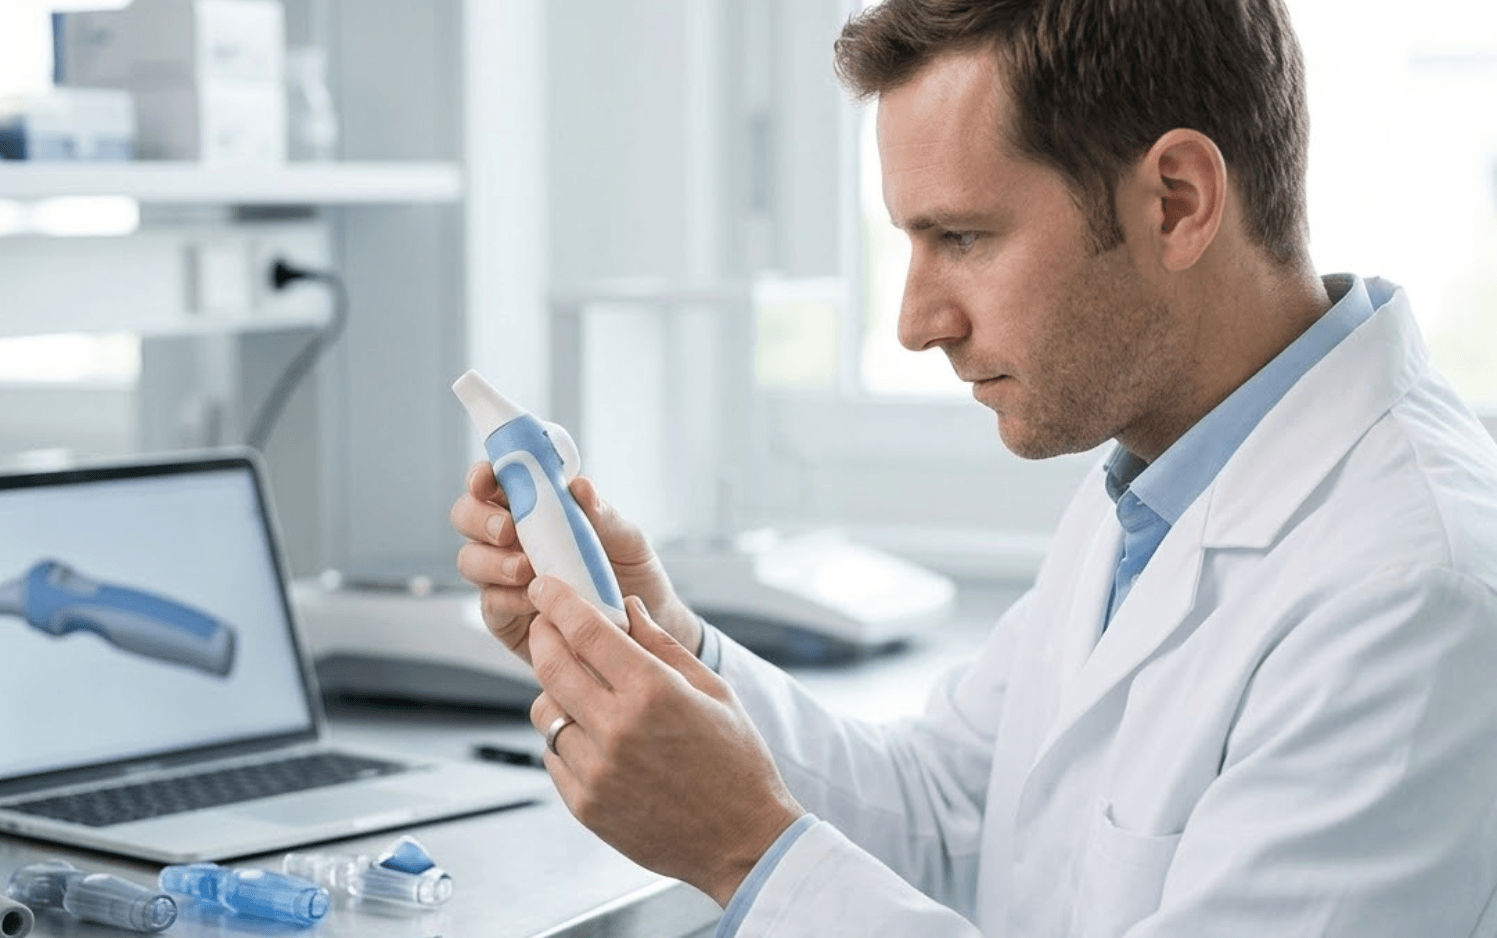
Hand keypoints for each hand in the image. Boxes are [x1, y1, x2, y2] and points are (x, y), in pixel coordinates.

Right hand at [450, 462, 702, 663]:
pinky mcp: (506, 618)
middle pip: (468, 518)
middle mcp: (512, 540)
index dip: (483, 476)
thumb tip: (580, 486)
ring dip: (492, 561)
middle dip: (480, 519)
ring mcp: (504, 579)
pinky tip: (535, 602)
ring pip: (470, 561)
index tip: (488, 479)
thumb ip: (603, 515)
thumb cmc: (635, 578)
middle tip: (508, 530)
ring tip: (527, 569)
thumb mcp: (629, 542)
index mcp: (537, 509)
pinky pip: (491, 604)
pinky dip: (508, 599)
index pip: (497, 483)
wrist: (643, 635)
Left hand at [527, 576, 803, 906]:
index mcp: (654, 692)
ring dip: (556, 692)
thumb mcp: (713, 690)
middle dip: (544, 635)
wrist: (743, 842)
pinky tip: (594, 738)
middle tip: (548, 625)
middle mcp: (618, 729)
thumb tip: (627, 607)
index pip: (586, 631)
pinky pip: (553, 755)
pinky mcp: (585, 805)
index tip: (546, 587)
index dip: (558, 601)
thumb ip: (663, 645)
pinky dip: (565, 739)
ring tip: (583, 693)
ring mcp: (597, 771)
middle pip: (551, 665)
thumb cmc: (736, 762)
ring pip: (546, 712)